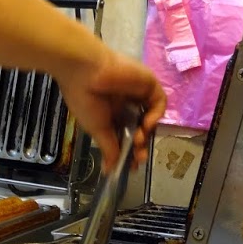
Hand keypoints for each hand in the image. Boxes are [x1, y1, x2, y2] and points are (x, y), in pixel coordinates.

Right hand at [56, 43, 165, 169]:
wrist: (84, 71)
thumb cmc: (85, 99)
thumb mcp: (97, 129)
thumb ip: (109, 149)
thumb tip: (109, 171)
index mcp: (111, 113)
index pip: (126, 135)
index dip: (130, 151)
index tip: (131, 166)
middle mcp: (126, 103)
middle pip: (141, 128)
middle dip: (140, 145)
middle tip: (138, 158)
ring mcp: (138, 93)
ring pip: (151, 117)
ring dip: (146, 133)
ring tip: (137, 141)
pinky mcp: (148, 83)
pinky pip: (159, 102)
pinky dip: (156, 115)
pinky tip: (146, 124)